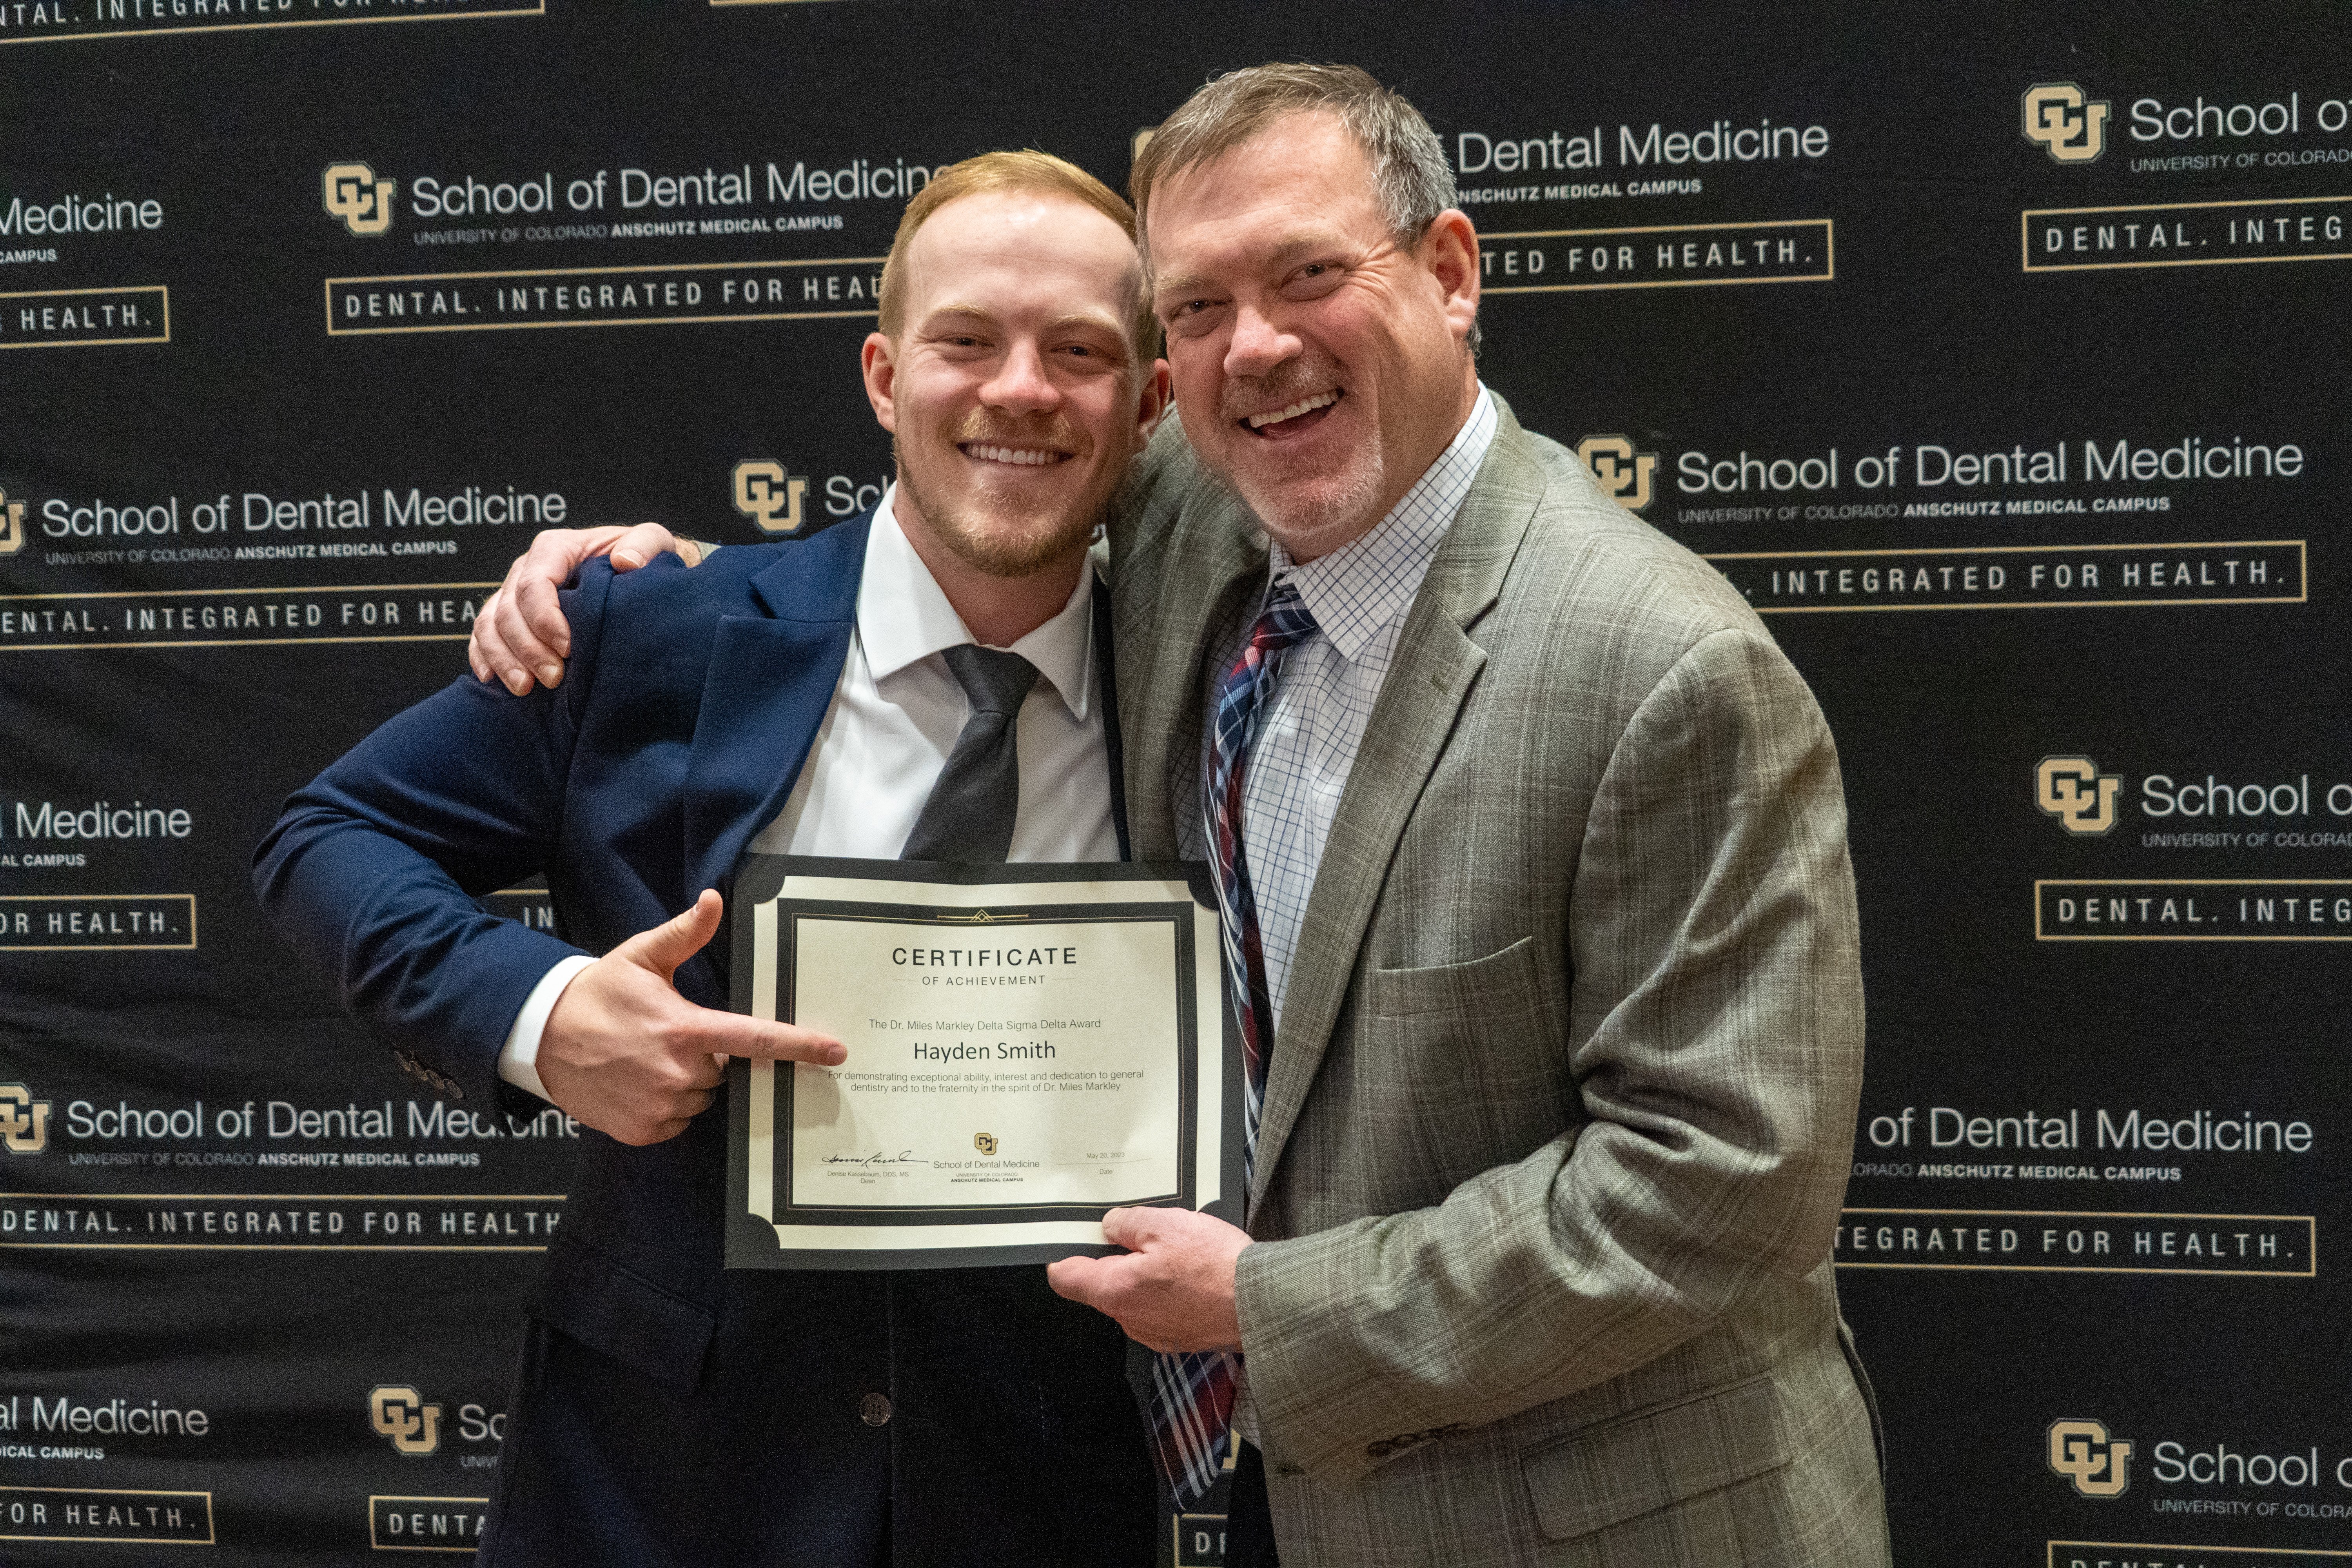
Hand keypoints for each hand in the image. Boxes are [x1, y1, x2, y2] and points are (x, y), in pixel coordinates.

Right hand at [468, 523, 693, 694]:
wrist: (636, 578)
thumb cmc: (641, 561)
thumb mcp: (653, 542)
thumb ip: (645, 544)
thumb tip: (625, 561)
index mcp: (555, 549)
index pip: (535, 583)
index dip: (545, 618)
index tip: (568, 649)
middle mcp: (526, 568)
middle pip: (509, 609)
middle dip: (527, 647)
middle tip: (553, 678)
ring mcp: (512, 594)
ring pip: (490, 625)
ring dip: (504, 659)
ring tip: (525, 688)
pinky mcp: (506, 617)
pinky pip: (482, 636)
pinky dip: (484, 657)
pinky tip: (492, 680)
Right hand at [536, 890, 843, 1145]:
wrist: (541, 1037)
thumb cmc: (597, 994)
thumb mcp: (641, 957)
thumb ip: (684, 934)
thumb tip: (714, 900)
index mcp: (685, 1029)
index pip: (756, 1039)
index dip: (800, 1046)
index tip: (835, 1052)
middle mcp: (679, 1073)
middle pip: (723, 1070)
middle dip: (706, 1055)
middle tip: (668, 1037)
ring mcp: (659, 1106)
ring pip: (701, 1098)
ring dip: (686, 1082)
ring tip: (647, 1059)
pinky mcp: (642, 1130)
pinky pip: (676, 1121)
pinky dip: (665, 1106)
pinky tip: (638, 1084)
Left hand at [1046, 1206, 1249, 1351]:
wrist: (1261, 1306)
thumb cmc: (1215, 1265)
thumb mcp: (1166, 1224)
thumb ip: (1127, 1223)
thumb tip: (1110, 1226)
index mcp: (1116, 1290)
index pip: (1067, 1278)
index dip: (1065, 1255)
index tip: (1072, 1239)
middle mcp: (1129, 1319)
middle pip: (1104, 1285)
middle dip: (1119, 1259)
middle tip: (1148, 1234)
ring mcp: (1153, 1333)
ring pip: (1133, 1296)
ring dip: (1146, 1275)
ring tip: (1180, 1254)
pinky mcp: (1177, 1338)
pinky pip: (1158, 1309)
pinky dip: (1168, 1291)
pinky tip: (1193, 1275)